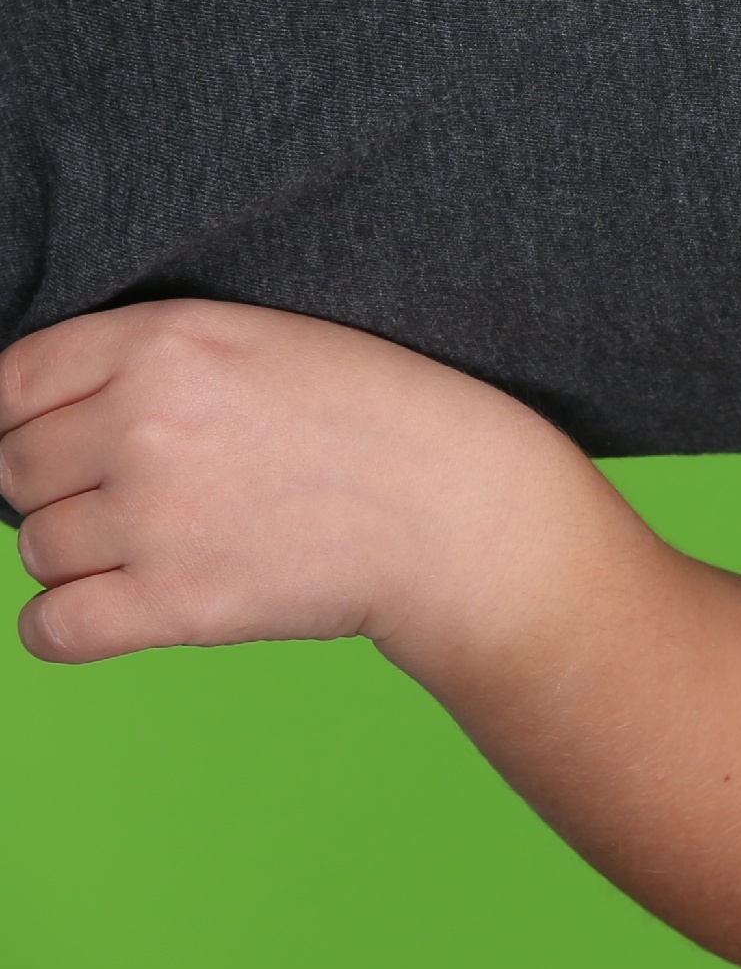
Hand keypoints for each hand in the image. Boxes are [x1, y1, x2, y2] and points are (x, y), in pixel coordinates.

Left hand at [1, 300, 601, 662]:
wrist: (466, 514)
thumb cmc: (384, 421)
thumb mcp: (268, 342)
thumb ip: (153, 360)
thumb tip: (32, 419)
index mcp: (167, 340)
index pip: (10, 381)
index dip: (22, 416)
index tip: (59, 438)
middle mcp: (145, 422)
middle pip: (14, 467)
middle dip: (58, 485)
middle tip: (138, 495)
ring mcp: (156, 517)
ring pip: (34, 548)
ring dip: (79, 555)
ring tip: (163, 544)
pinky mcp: (176, 603)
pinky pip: (50, 628)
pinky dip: (64, 627)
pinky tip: (114, 607)